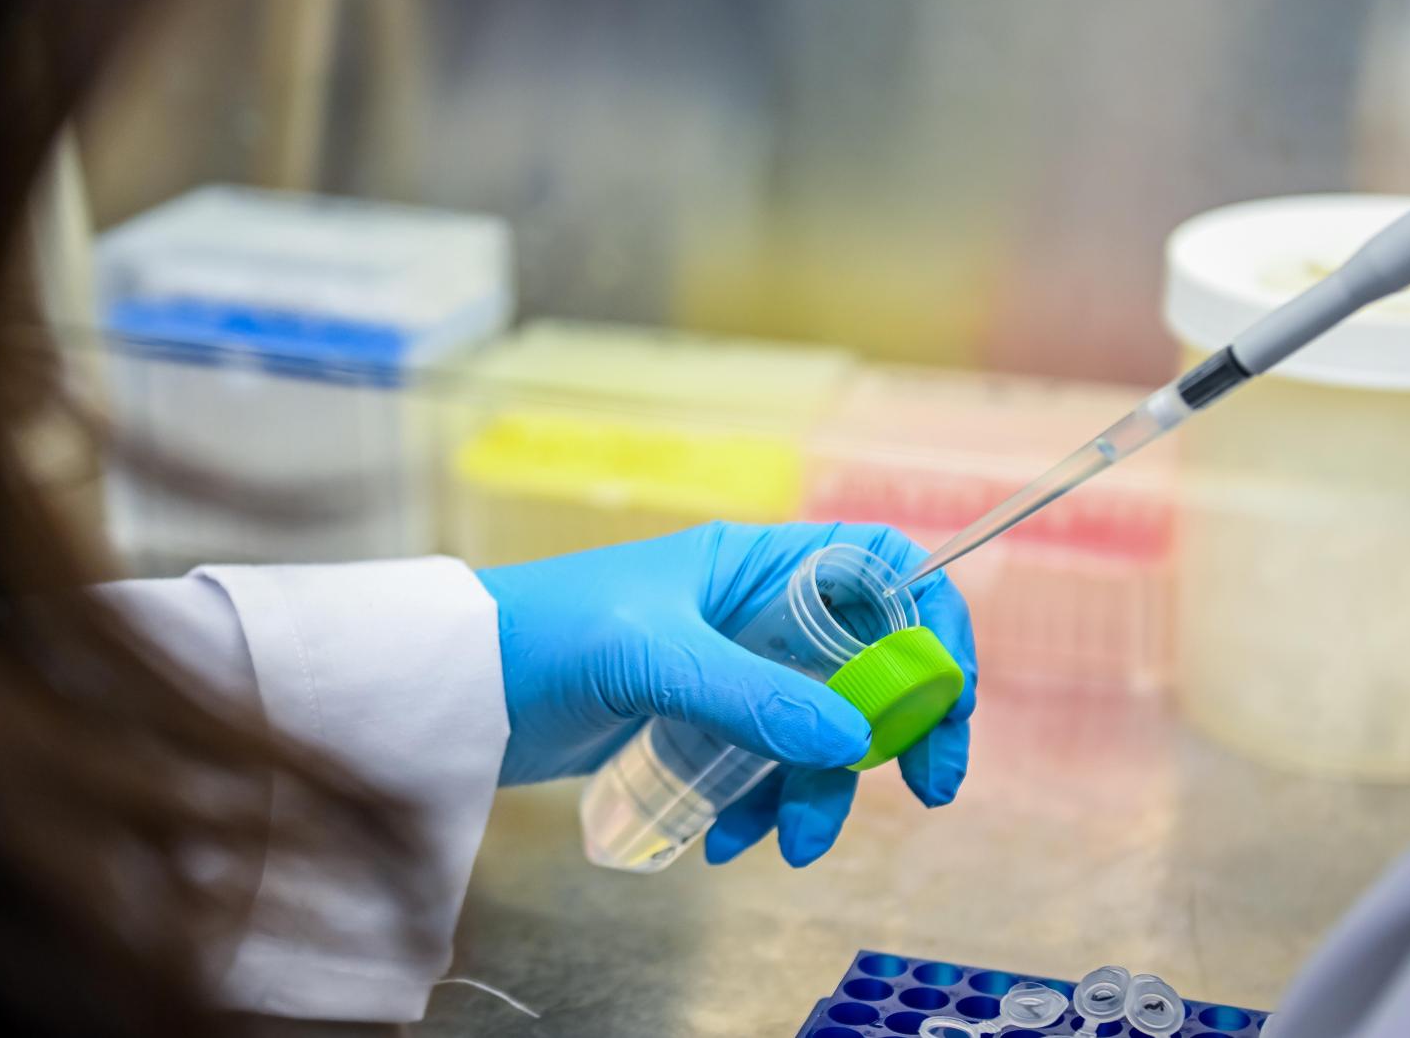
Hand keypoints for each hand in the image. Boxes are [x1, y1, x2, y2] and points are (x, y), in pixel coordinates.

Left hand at [476, 521, 976, 866]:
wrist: (459, 687)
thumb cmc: (545, 638)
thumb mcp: (653, 660)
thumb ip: (752, 699)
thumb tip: (858, 739)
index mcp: (757, 564)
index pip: (881, 568)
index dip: (931, 621)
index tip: (949, 697)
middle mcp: (755, 611)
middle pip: (869, 660)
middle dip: (899, 727)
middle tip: (929, 788)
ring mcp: (729, 671)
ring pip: (819, 728)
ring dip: (820, 790)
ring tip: (787, 845)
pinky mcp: (698, 725)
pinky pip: (764, 766)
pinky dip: (762, 806)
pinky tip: (725, 841)